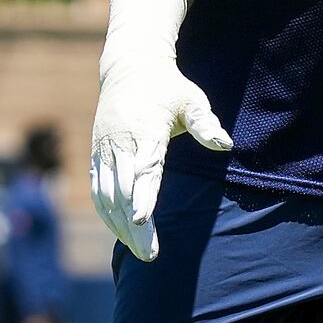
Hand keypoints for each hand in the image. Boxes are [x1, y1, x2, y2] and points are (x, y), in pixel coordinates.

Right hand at [89, 55, 228, 261]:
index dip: (141, 195)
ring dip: (119, 226)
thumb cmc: (167, 88)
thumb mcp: (191, 100)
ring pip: (105, 195)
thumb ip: (205, 124)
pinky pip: (97, 190)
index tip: (141, 220)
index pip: (143, 167)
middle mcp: (119, 142)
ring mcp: (104, 150)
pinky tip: (121, 234)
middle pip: (122, 190)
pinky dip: (107, 214)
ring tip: (139, 252)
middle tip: (149, 255)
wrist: (129, 68)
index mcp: (144, 128)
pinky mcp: (96, 155)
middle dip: (133, 225)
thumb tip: (225, 144)